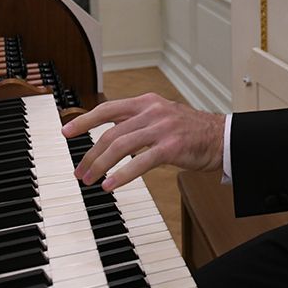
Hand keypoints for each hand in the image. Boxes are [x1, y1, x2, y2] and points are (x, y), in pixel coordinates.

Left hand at [61, 93, 224, 190]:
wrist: (221, 138)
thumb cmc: (190, 131)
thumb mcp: (161, 117)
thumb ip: (137, 122)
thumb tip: (110, 134)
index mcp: (147, 102)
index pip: (108, 109)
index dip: (84, 120)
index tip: (66, 132)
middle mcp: (153, 111)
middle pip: (111, 133)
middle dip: (90, 154)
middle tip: (80, 171)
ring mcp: (162, 128)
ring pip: (121, 146)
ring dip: (100, 165)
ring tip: (90, 180)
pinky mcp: (171, 147)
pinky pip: (140, 162)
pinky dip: (121, 175)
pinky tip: (110, 185)